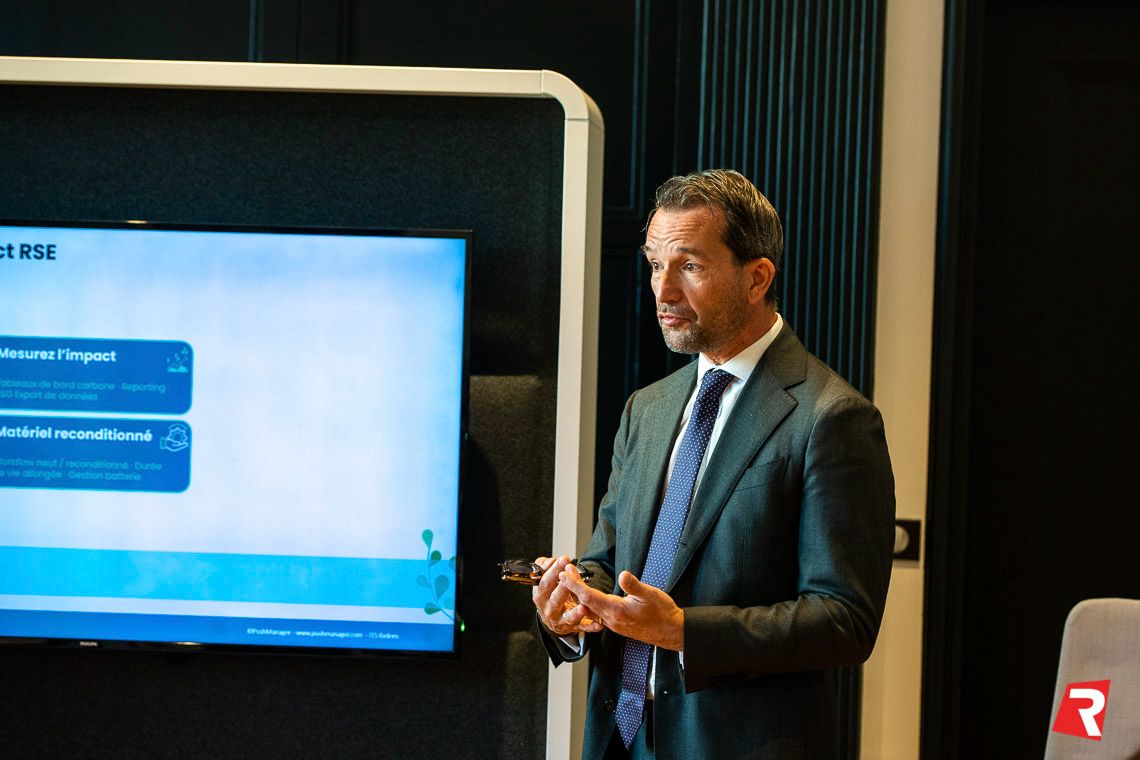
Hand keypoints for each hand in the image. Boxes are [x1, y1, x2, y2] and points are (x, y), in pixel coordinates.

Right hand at [532, 555, 602, 635]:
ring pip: (569, 617)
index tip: (563, 559)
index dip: (553, 571)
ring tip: (583, 607)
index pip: (545, 583)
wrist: (552, 619)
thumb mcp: (545, 582)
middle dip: (564, 587)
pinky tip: (598, 625)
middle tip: (570, 577)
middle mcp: (549, 610)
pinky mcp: (573, 627)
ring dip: (576, 612)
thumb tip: (552, 561)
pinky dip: (590, 626)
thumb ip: (546, 567)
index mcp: (541, 596)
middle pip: (556, 599)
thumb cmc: (550, 595)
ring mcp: (561, 620)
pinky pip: (583, 627)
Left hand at [558, 568, 684, 650]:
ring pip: (589, 609)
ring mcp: (613, 624)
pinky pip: (596, 614)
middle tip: (564, 572)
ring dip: (579, 595)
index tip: (565, 573)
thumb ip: (634, 585)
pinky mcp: (617, 625)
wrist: (671, 632)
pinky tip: (587, 597)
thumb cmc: (662, 613)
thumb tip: (623, 574)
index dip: (575, 584)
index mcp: (616, 611)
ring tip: (571, 581)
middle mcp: (611, 619)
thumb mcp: (650, 594)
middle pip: (585, 603)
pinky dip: (587, 603)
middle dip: (572, 587)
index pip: (589, 596)